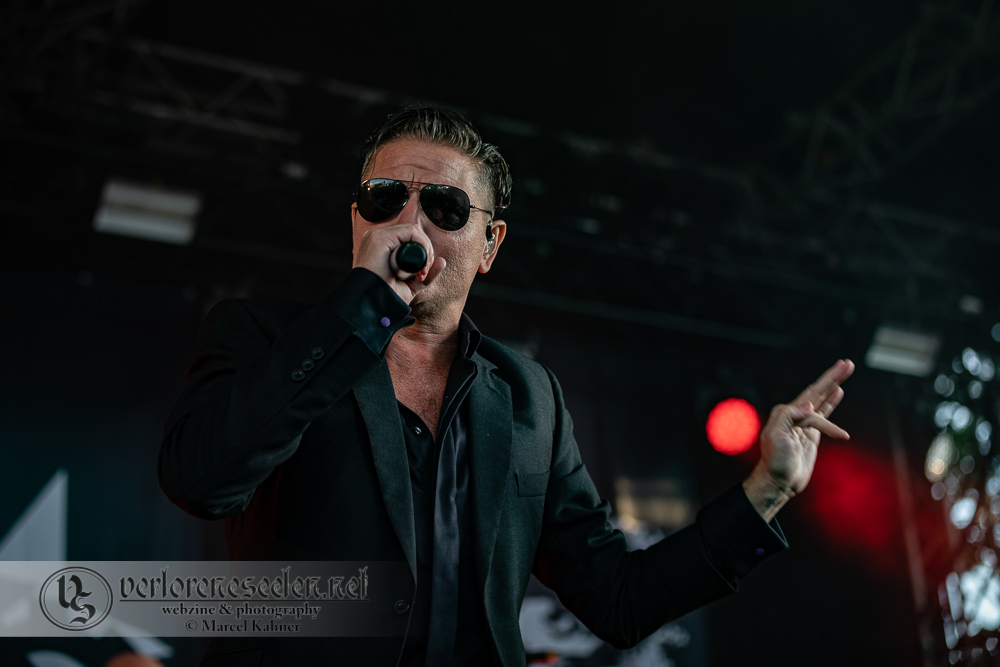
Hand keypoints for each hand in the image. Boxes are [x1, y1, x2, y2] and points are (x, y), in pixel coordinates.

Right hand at [353, 222, 445, 303]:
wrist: (371, 305)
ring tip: (422, 271)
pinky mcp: (381, 237)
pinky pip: (411, 232)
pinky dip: (423, 245)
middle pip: (413, 235)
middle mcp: (379, 238)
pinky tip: (422, 262)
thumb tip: (442, 261)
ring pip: (414, 232)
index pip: (410, 240)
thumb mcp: (410, 286)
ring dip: (426, 250)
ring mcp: (378, 236)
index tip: (422, 275)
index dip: (423, 254)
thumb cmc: (386, 297)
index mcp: (382, 246)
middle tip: (423, 273)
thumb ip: (426, 275)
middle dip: (426, 252)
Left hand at [744, 359, 854, 519]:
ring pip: (821, 399)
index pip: (809, 400)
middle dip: (832, 377)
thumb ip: (788, 416)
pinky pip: (823, 414)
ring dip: (834, 385)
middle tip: (847, 363)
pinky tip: (838, 392)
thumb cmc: (775, 461)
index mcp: (785, 412)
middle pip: (816, 391)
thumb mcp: (776, 436)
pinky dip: (831, 402)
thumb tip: (809, 405)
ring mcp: (803, 424)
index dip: (823, 399)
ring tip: (846, 369)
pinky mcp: (810, 434)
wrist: (779, 482)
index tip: (835, 432)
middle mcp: (793, 414)